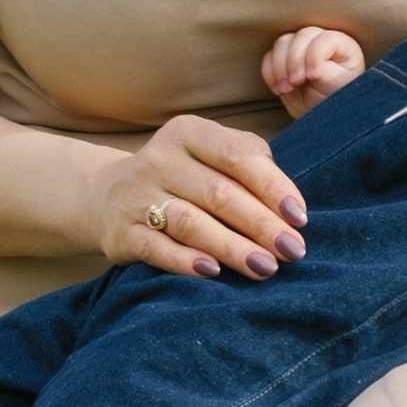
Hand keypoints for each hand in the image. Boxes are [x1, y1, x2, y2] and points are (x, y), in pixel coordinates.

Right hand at [97, 113, 307, 279]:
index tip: (299, 218)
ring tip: (265, 268)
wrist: (106, 197)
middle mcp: (159, 159)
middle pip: (219, 194)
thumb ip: (248, 162)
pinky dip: (184, 262)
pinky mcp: (121, 232)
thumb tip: (288, 204)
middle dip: (261, 225)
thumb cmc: (181, 177)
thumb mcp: (209, 154)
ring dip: (232, 247)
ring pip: (190, 223)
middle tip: (292, 251)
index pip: (238, 156)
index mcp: (188, 133)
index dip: (273, 187)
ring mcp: (136, 196)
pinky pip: (156, 248)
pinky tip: (213, 273)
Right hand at [261, 25, 366, 116]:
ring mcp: (300, 50)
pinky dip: (269, 73)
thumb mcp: (339, 89)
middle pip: (301, 36)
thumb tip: (307, 66)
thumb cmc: (338, 101)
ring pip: (282, 43)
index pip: (324, 39)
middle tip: (295, 84)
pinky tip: (278, 90)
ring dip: (279, 67)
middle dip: (294, 61)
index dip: (314, 55)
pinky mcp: (283, 61)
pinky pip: (268, 57)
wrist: (323, 118)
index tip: (313, 77)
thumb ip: (327, 73)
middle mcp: (320, 42)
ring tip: (286, 89)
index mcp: (341, 46)